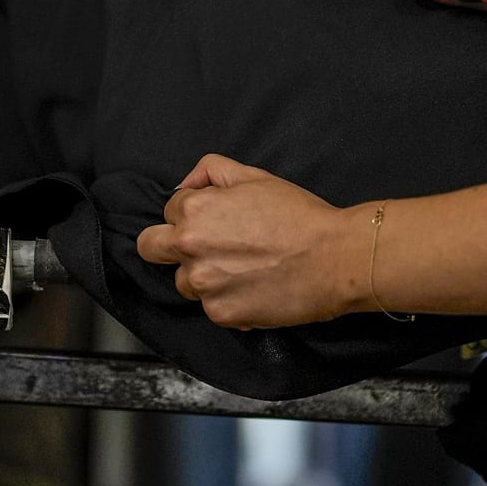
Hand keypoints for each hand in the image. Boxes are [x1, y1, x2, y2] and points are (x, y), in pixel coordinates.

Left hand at [136, 155, 367, 328]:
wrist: (335, 257)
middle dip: (169, 245)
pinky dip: (229, 300)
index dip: (194, 212)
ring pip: (184, 281)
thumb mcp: (255, 176)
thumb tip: (184, 185)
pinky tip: (255, 288)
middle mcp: (190, 247)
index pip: (170, 210)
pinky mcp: (221, 314)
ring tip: (242, 269)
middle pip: (151, 248)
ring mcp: (203, 285)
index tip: (218, 220)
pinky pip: (211, 307)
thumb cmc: (299, 215)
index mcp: (194, 210)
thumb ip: (211, 171)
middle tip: (205, 247)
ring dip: (204, 276)